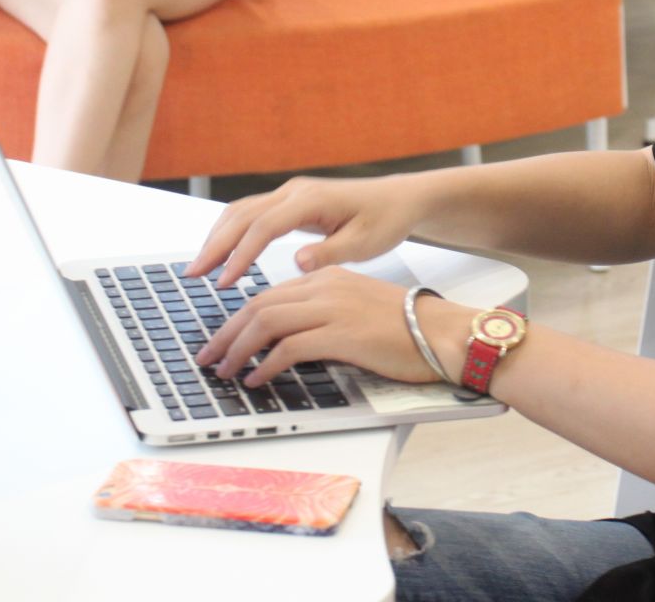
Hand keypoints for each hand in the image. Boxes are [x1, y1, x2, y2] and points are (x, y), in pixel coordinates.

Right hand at [184, 175, 424, 287]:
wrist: (399, 198)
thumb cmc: (385, 220)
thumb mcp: (365, 242)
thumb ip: (330, 253)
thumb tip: (296, 263)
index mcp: (312, 200)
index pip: (264, 227)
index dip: (241, 254)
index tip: (224, 281)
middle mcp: (295, 191)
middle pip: (243, 215)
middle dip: (215, 245)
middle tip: (194, 275)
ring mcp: (290, 194)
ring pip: (242, 211)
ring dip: (218, 237)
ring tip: (199, 269)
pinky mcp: (290, 201)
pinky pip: (252, 214)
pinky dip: (231, 232)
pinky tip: (222, 254)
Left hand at [194, 267, 465, 387]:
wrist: (446, 333)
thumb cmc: (409, 328)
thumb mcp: (359, 308)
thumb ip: (325, 315)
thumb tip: (289, 341)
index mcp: (329, 276)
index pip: (269, 294)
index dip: (238, 319)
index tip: (222, 340)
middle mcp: (326, 286)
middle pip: (258, 305)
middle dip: (226, 334)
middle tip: (209, 358)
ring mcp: (334, 308)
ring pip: (266, 322)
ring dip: (239, 349)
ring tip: (226, 371)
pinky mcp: (343, 334)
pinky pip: (290, 348)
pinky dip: (267, 365)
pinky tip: (259, 379)